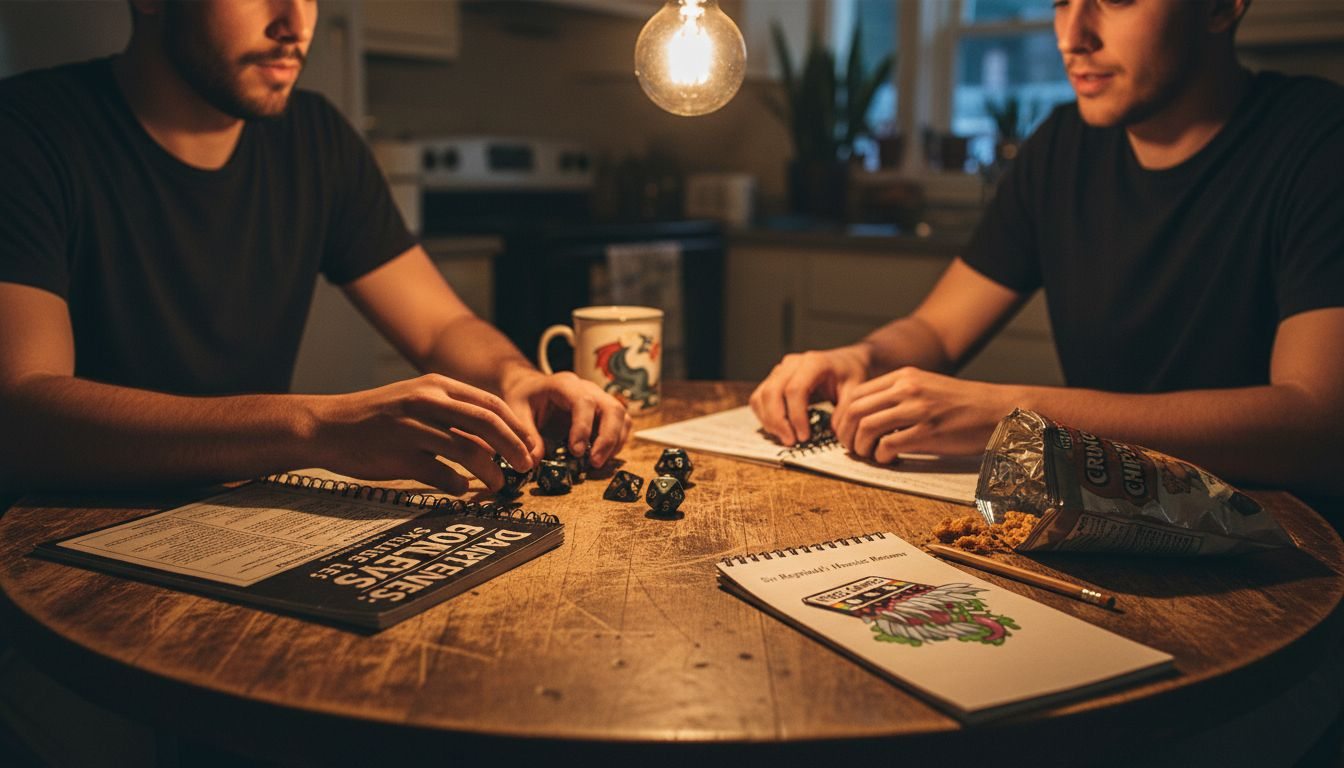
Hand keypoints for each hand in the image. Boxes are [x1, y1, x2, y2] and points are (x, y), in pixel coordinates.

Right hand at [310, 374, 537, 493]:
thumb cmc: (378, 417)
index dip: (516, 427)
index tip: (530, 446)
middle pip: (486, 423)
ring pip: (468, 449)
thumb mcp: (417, 402)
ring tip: (500, 484)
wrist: (328, 426)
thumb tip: (494, 441)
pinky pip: (441, 475)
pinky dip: (458, 486)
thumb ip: (453, 415)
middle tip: (527, 466)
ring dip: (491, 471)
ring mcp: (413, 429)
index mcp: (436, 386)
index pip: (490, 404)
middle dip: (514, 447)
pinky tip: (462, 490)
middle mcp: (427, 402)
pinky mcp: (399, 456)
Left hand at [501, 370, 631, 467]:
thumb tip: (534, 461)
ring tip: (598, 463)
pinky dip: (617, 442)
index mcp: (565, 384)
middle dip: (608, 438)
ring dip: (615, 442)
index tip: (575, 452)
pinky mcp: (604, 411)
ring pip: (621, 416)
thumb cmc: (525, 397)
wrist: (532, 387)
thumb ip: (525, 433)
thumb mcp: (516, 410)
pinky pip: (621, 424)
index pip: (584, 401)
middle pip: (612, 408)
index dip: (583, 427)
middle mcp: (588, 388)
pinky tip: (602, 457)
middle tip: (594, 463)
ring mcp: (600, 398)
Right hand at [749, 345, 869, 444]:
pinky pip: (759, 397)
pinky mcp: (773, 379)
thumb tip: (831, 431)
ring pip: (762, 395)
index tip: (805, 437)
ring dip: (769, 420)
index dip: (796, 416)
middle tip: (791, 442)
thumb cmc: (850, 375)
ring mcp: (780, 370)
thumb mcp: (856, 390)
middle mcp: (792, 363)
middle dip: (778, 421)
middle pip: (773, 392)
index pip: (795, 390)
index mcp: (814, 362)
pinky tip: (779, 429)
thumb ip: (846, 410)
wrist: (845, 361)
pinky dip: (764, 416)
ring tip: (786, 438)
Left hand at [833, 367, 1015, 460]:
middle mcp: (907, 388)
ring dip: (861, 447)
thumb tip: (868, 418)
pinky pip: (888, 445)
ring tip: (868, 455)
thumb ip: (899, 396)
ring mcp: (917, 409)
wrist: (998, 410)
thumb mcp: (927, 387)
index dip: (843, 416)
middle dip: (845, 433)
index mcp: (904, 376)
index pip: (856, 393)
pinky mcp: (928, 431)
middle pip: (855, 410)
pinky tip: (888, 459)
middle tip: (850, 447)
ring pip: (867, 427)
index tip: (844, 431)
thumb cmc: (964, 405)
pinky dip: (881, 456)